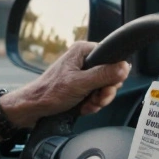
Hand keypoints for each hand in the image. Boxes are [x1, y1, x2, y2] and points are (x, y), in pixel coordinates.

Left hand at [0, 41, 129, 128]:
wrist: (33, 108)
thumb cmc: (50, 93)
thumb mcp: (80, 84)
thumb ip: (103, 75)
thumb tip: (124, 67)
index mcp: (83, 51)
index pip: (112, 58)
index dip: (113, 75)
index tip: (107, 87)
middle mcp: (84, 59)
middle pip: (110, 75)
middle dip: (104, 92)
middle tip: (96, 99)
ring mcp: (82, 73)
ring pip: (104, 87)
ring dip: (98, 100)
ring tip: (87, 105)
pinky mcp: (81, 85)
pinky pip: (96, 94)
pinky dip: (92, 104)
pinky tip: (83, 107)